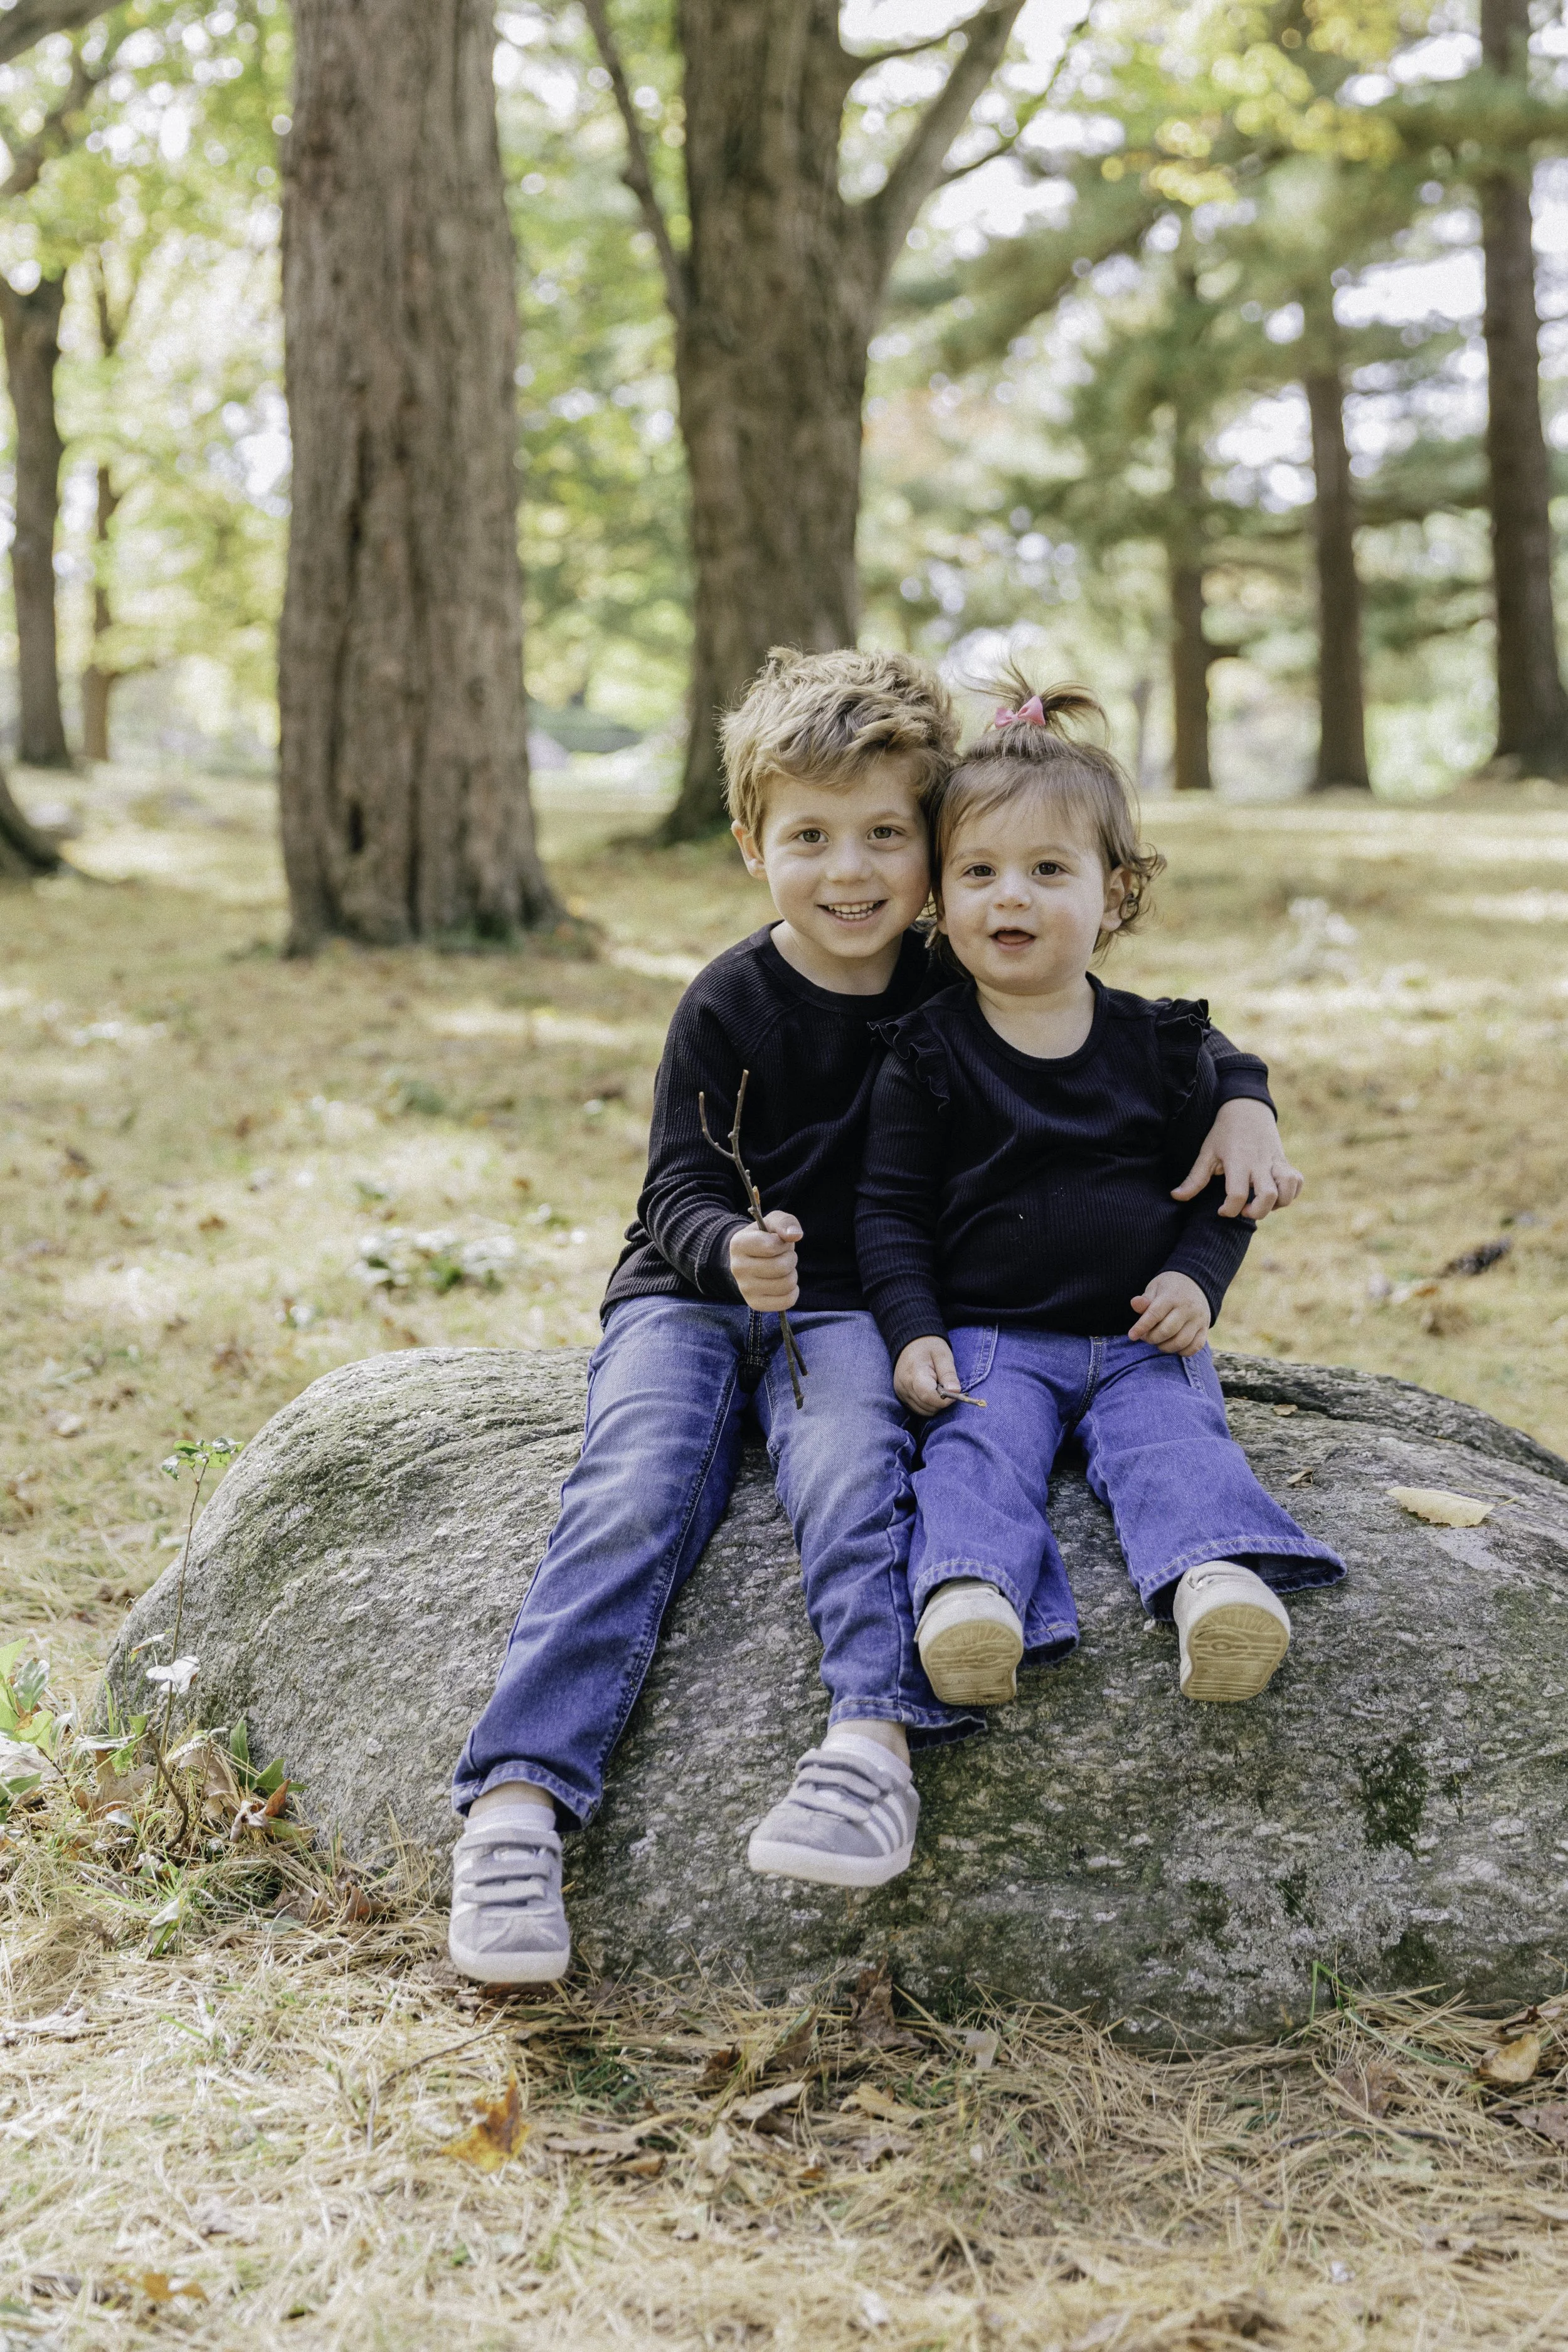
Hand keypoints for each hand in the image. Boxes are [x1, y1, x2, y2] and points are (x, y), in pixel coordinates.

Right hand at [729, 1212, 800, 1310]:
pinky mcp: (755, 1303)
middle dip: (790, 1258)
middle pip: (781, 1267)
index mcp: (739, 1244)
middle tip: (783, 1256)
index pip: (771, 1246)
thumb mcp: (773, 1222)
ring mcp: (744, 1288)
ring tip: (782, 1268)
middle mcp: (737, 1268)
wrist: (749, 1258)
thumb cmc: (765, 1237)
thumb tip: (795, 1235)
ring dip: (792, 1274)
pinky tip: (784, 1283)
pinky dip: (792, 1292)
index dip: (783, 1243)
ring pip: (786, 1284)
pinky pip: (786, 1301)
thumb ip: (785, 1222)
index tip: (778, 1242)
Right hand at [894, 1334, 960, 1414]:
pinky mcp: (901, 1396)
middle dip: (941, 1401)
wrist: (910, 1343)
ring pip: (923, 1411)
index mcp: (915, 1374)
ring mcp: (901, 1392)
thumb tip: (955, 1392)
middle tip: (946, 1386)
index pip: (929, 1396)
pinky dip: (927, 1404)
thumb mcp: (943, 1355)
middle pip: (927, 1406)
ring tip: (937, 1387)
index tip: (954, 1391)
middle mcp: (904, 1386)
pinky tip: (930, 1391)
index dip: (945, 1399)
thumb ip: (949, 1374)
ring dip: (935, 1404)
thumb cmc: (929, 1347)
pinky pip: (918, 1409)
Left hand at [1129, 1270, 1210, 1355]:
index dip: (1141, 1327)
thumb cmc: (1169, 1288)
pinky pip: (1195, 1347)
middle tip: (1145, 1336)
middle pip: (1167, 1331)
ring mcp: (1198, 1319)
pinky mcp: (1205, 1328)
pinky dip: (1182, 1351)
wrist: (1196, 1283)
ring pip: (1180, 1342)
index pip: (1154, 1314)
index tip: (1131, 1335)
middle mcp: (1187, 1308)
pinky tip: (1173, 1345)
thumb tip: (1134, 1303)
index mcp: (1172, 1296)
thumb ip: (1145, 1300)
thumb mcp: (1155, 1288)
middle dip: (1151, 1338)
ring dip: (1165, 1347)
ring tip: (1158, 1341)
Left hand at [1172, 1098, 1302, 1222]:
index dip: (1229, 1210)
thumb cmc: (1224, 1132)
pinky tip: (1275, 1194)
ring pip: (1287, 1190)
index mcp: (1238, 1161)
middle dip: (1257, 1212)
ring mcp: (1276, 1162)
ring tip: (1261, 1202)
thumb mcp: (1207, 1152)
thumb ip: (1194, 1178)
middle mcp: (1259, 1163)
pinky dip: (1291, 1193)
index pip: (1238, 1194)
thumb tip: (1176, 1197)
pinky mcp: (1285, 1161)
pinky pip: (1297, 1181)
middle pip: (1268, 1197)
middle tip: (1244, 1210)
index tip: (1221, 1210)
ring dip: (1277, 1204)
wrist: (1246, 1107)